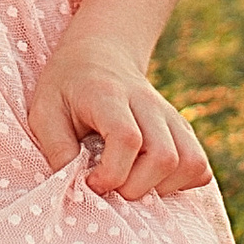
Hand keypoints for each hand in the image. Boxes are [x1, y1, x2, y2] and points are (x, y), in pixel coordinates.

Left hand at [27, 32, 213, 201]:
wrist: (101, 54)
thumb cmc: (67, 87)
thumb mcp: (44, 111)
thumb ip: (56, 149)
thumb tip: (75, 189)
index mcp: (109, 96)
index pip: (127, 138)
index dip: (111, 172)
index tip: (91, 182)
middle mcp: (148, 104)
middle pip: (164, 156)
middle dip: (136, 187)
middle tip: (110, 187)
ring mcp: (171, 116)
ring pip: (190, 163)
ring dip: (162, 188)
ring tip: (131, 184)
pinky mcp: (183, 129)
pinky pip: (199, 166)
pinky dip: (181, 184)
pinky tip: (151, 180)